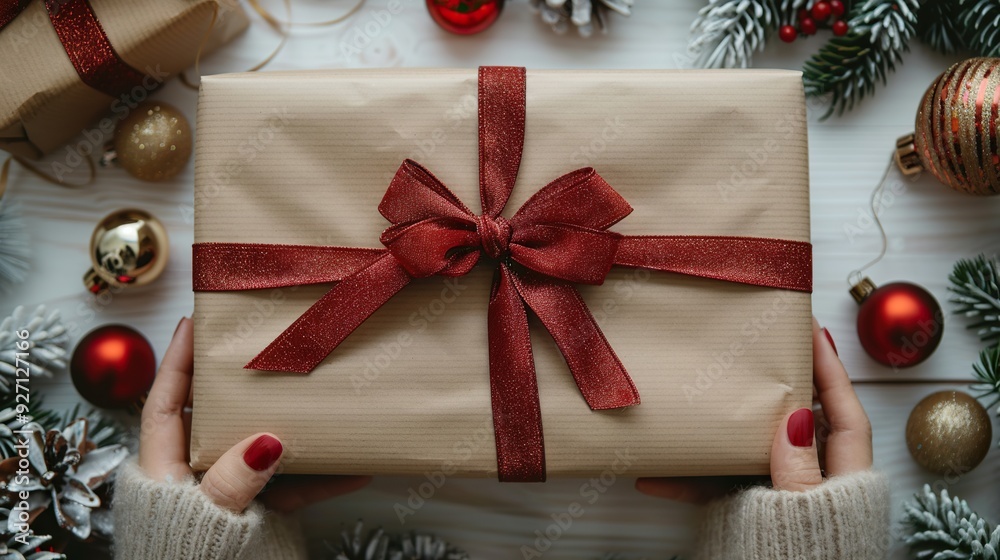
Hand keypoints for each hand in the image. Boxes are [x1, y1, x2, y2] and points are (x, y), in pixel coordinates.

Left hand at [139, 317, 370, 512]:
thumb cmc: (189, 556)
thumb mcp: (209, 518)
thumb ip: (233, 481)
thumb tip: (268, 441)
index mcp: (165, 467)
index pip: (167, 401)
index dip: (178, 360)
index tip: (197, 321)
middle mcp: (198, 473)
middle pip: (222, 414)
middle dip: (249, 382)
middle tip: (275, 348)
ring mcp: (232, 492)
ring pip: (266, 446)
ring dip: (298, 429)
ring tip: (328, 398)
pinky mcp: (261, 514)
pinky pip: (295, 487)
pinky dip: (323, 479)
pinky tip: (357, 467)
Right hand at [635, 317, 872, 501]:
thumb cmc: (809, 556)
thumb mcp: (805, 513)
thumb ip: (798, 468)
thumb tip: (791, 416)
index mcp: (843, 476)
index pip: (842, 410)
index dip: (829, 368)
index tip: (809, 328)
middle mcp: (813, 480)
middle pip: (794, 420)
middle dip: (770, 384)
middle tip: (748, 348)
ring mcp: (778, 496)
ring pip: (749, 448)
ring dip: (717, 430)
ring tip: (693, 397)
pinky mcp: (748, 515)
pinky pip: (717, 487)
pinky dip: (689, 480)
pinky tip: (653, 474)